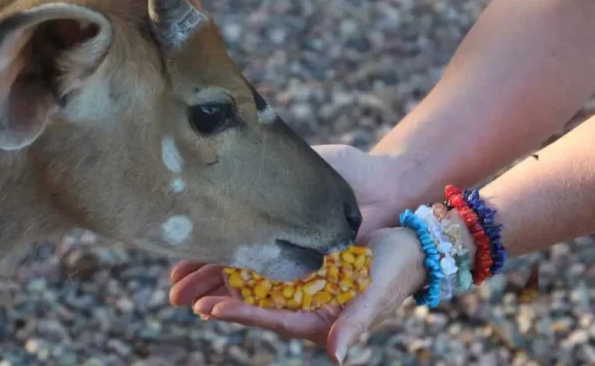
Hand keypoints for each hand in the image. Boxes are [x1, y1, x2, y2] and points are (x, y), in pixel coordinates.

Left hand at [168, 145, 412, 359]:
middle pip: (256, 302)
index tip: (211, 308)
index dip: (242, 313)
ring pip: (255, 281)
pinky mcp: (303, 260)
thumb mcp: (378, 295)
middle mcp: (306, 302)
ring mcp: (302, 281)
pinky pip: (266, 260)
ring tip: (185, 277)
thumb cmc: (399, 270)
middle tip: (181, 295)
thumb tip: (336, 356)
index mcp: (321, 317)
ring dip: (224, 279)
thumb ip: (357, 322)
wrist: (413, 240)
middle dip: (220, 299)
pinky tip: (221, 249)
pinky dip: (243, 257)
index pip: (273, 318)